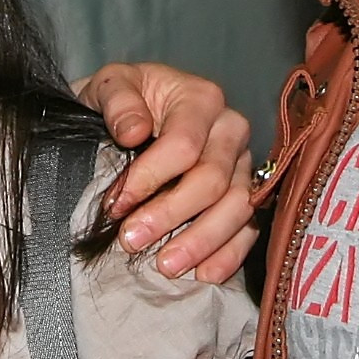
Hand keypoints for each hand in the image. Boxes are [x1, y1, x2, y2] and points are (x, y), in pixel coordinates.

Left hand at [77, 62, 258, 283]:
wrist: (133, 112)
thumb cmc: (123, 101)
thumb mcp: (109, 85)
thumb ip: (118, 101)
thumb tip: (133, 131)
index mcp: (200, 98)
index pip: (184, 144)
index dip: (149, 178)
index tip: (115, 205)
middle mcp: (230, 129)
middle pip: (213, 179)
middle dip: (171, 215)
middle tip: (131, 241)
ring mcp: (243, 163)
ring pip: (238, 207)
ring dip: (201, 241)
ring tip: (165, 266)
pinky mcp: (247, 192)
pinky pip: (249, 226)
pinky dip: (229, 254)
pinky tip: (203, 273)